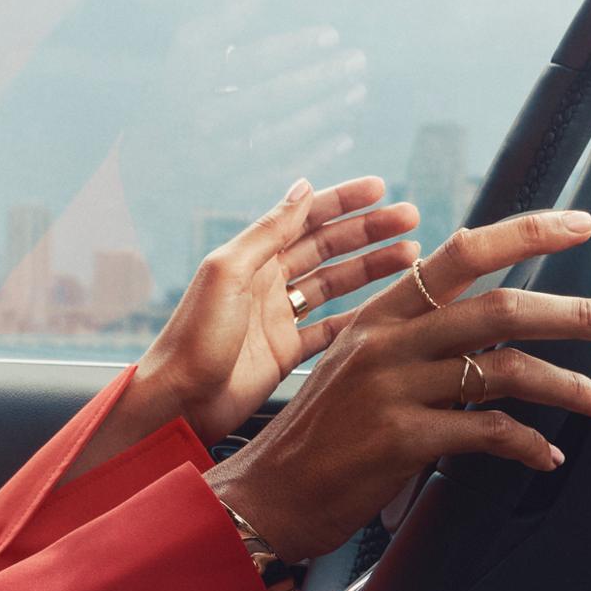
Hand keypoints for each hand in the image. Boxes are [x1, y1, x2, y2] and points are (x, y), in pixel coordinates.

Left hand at [131, 173, 425, 442]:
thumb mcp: (228, 274)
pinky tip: (390, 308)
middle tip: (411, 219)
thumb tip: (302, 187)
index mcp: (251, 258)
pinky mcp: (286, 353)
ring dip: (372, 268)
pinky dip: (361, 317)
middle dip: (369, 231)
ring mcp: (278, 318)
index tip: (381, 188)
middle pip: (327, 248)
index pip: (304, 219)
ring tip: (412, 256)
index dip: (343, 202)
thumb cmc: (194, 337)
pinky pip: (332, 329)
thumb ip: (267, 232)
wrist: (178, 403)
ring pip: (335, 284)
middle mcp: (266, 283)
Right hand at [206, 208, 590, 561]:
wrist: (267, 495)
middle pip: (499, 308)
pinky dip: (527, 444)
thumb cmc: (319, 438)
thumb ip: (417, 345)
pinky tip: (547, 455)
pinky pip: (486, 431)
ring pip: (504, 368)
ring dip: (569, 385)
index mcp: (381, 316)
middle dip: (576, 313)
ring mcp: (391, 388)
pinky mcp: (399, 438)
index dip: (526, 234)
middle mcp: (386, 342)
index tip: (581, 226)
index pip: (461, 254)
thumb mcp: (358, 369)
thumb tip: (491, 339)